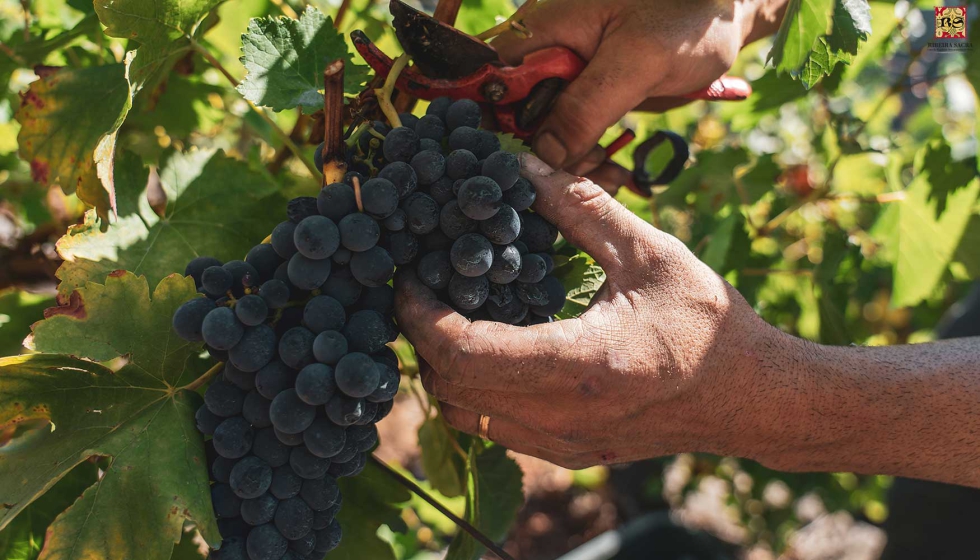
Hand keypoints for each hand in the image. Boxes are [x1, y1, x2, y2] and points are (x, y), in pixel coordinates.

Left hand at [394, 154, 790, 468]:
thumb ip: (581, 207)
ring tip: (453, 316)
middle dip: (422, 337)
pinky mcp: (568, 454)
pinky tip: (493, 350)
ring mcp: (563, 444)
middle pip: (449, 388)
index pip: (462, 351)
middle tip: (425, 288)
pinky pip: (493, 429)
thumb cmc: (709, 324)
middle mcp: (562, 416)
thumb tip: (520, 167)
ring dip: (443, 369)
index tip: (410, 276)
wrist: (753, 397)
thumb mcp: (649, 252)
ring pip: (464, 416)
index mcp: (582, 364)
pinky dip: (474, 392)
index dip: (419, 314)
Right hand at [491, 0, 784, 190]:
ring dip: (568, 162)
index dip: (492, 126)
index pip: (487, 83)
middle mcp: (543, 53)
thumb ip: (586, 107)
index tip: (521, 165)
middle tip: (582, 174)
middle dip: (539, 154)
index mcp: (540, 31)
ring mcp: (565, 77)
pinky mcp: (588, 96)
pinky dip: (586, 157)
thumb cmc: (686, 18)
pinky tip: (612, 169)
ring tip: (608, 174)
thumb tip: (543, 156)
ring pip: (541, 134)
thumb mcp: (638, 61)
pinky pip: (570, 135)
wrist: (729, 12)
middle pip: (512, 117)